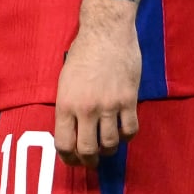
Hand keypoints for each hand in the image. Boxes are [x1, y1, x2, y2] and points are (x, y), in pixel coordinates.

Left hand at [53, 0, 141, 167]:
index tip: (73, 160)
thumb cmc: (82, 54)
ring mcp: (109, 106)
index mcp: (65, 103)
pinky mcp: (129, 101)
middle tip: (92, 161)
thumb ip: (68, 107)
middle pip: (87, 150)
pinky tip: (122, 132)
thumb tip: (72, 131)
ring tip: (107, 147)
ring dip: (109, 150)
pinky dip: (127, 136)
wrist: (106, 33)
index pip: (64, 143)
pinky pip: (130, 130)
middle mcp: (86, 109)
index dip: (68, 158)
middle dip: (89, 161)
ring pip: (110, 144)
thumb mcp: (64, 81)